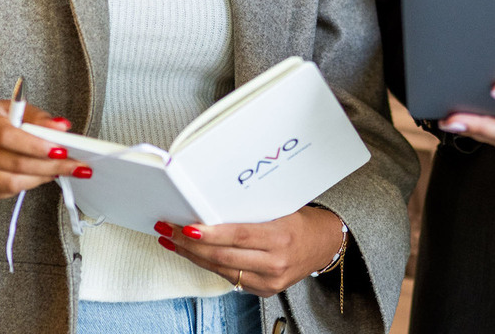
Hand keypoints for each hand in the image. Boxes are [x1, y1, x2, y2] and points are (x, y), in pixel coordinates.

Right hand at [0, 101, 85, 201]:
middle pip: (13, 163)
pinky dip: (29, 184)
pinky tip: (42, 175)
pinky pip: (6, 193)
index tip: (61, 149)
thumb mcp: (13, 109)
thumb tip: (62, 127)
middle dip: (49, 165)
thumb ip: (38, 118)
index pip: (6, 136)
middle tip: (74, 165)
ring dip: (42, 177)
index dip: (35, 145)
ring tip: (60, 170)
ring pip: (11, 183)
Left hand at [152, 206, 346, 296]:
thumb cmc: (303, 220)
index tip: (186, 227)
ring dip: (193, 256)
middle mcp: (275, 262)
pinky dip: (209, 265)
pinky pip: (230, 278)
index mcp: (281, 236)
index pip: (238, 236)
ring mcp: (270, 281)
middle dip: (191, 245)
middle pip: (224, 256)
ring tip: (173, 241)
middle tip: (168, 231)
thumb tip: (213, 203)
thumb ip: (251, 211)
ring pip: (222, 269)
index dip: (210, 234)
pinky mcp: (265, 291)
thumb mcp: (282, 208)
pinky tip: (194, 255)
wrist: (325, 244)